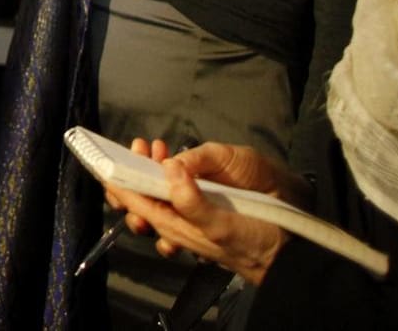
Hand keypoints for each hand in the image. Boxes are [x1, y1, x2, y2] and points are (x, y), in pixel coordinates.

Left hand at [100, 139, 299, 285]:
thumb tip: (167, 168)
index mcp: (173, 226)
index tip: (110, 156)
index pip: (132, 203)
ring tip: (158, 146)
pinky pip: (177, 191)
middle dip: (135, 169)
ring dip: (153, 168)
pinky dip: (173, 172)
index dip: (118, 179)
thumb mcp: (220, 225)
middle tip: (143, 145)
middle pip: (141, 198)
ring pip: (158, 192)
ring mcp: (189, 216)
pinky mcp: (204, 209)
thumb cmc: (253, 242)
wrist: (287, 253)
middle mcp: (175, 222)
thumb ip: (192, 202)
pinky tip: (180, 160)